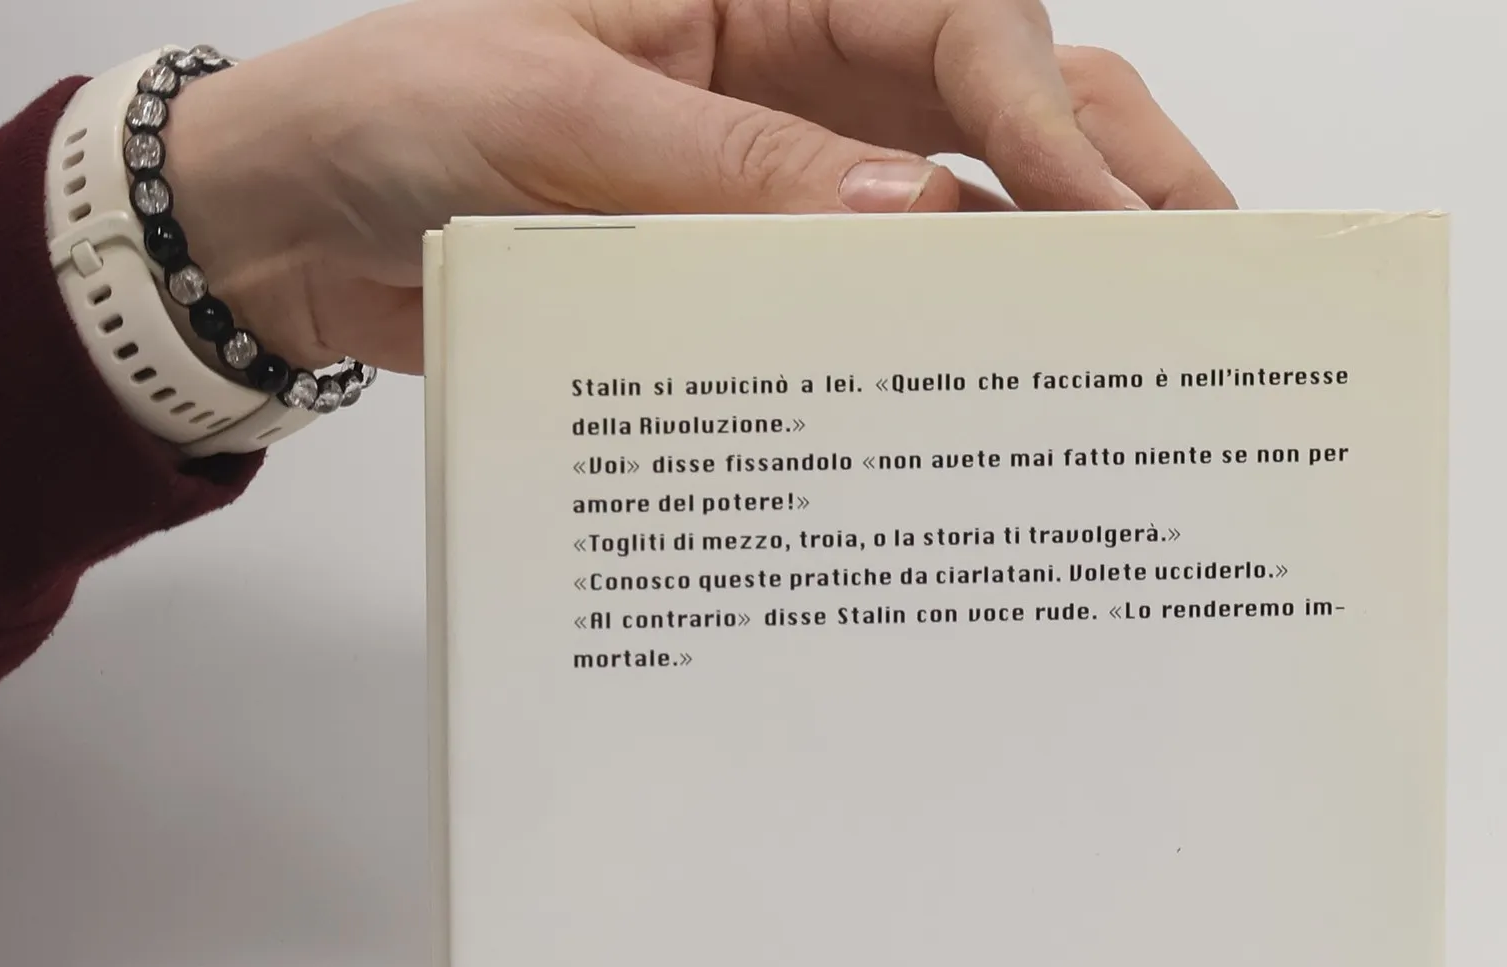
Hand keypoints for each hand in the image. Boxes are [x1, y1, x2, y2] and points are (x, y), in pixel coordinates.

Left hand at [163, 0, 1234, 374]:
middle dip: (1119, 171)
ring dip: (1068, 260)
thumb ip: (730, 169)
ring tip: (1155, 338)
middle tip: (1208, 266)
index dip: (1046, 119)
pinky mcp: (770, 269)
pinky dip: (957, 339)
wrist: (298, 223)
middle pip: (1014, 96)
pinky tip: (1014, 390)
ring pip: (979, 200)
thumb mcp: (554, 116)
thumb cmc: (392, 113)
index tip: (1099, 223)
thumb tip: (918, 224)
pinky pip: (889, 299)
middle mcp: (805, 70)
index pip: (960, 27)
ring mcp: (800, 175)